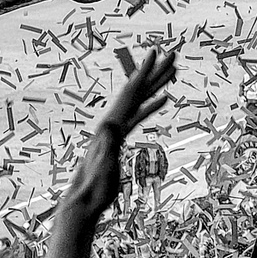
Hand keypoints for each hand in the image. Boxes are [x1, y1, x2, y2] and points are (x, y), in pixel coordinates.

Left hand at [63, 49, 176, 219]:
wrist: (83, 204)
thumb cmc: (94, 189)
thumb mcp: (102, 168)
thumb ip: (106, 147)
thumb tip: (110, 126)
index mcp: (110, 126)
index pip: (131, 93)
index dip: (143, 72)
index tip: (156, 53)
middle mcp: (112, 123)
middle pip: (137, 91)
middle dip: (154, 71)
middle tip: (172, 54)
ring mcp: (115, 131)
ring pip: (139, 101)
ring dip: (155, 85)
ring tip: (171, 71)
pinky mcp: (119, 140)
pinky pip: (139, 116)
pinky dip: (152, 105)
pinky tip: (163, 100)